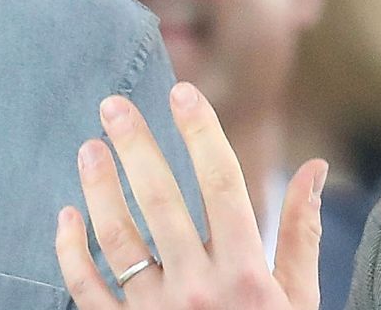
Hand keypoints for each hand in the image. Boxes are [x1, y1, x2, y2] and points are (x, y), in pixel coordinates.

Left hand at [55, 81, 327, 308]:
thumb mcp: (300, 301)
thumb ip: (302, 233)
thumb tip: (314, 167)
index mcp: (247, 273)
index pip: (221, 183)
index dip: (201, 132)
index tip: (182, 92)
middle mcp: (199, 289)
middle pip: (160, 200)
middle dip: (135, 145)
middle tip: (113, 104)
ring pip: (118, 239)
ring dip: (98, 189)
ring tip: (89, 149)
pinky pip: (87, 288)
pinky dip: (70, 250)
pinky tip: (66, 216)